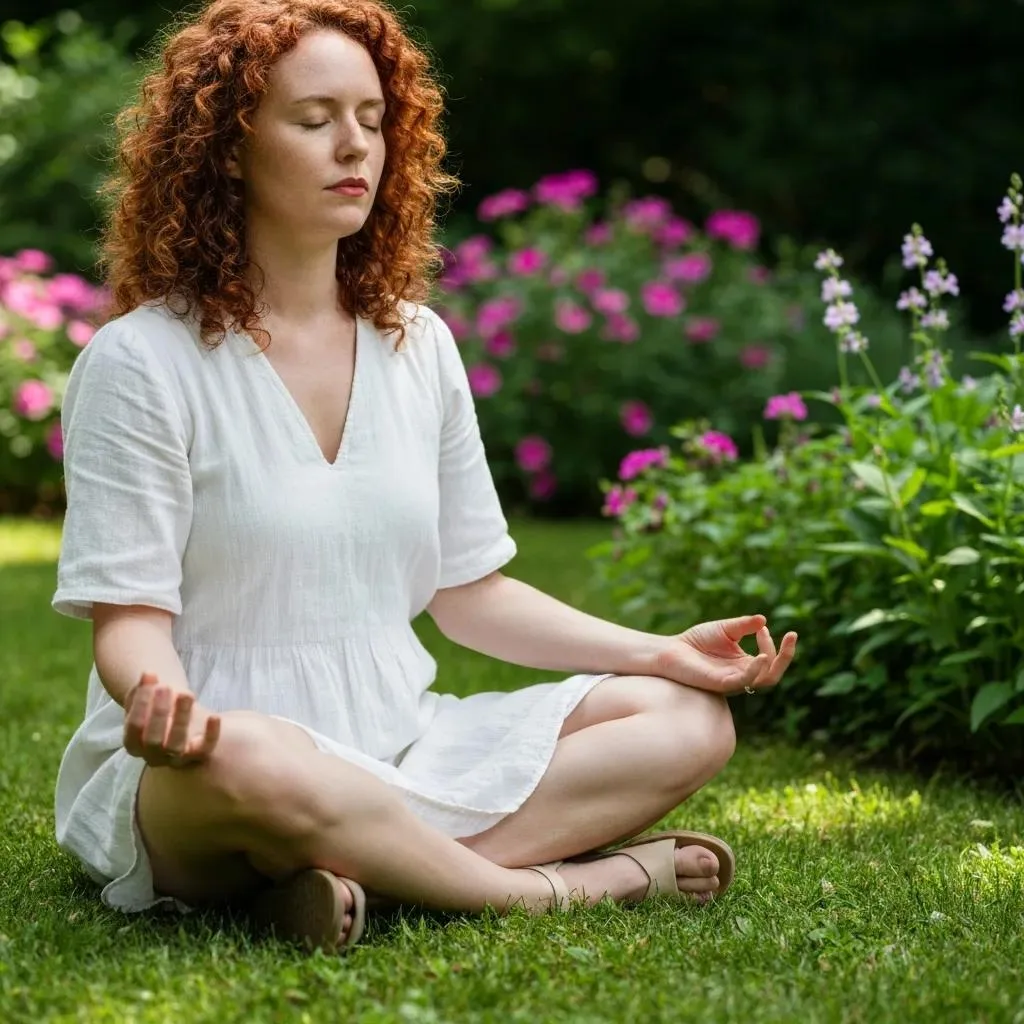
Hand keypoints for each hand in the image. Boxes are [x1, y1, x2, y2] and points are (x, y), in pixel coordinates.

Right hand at [123, 672, 220, 768]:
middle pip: (152, 740)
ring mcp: (175, 759)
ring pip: (176, 746)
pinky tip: (214, 716)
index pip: (134, 728)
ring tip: (186, 694)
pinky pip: (204, 749)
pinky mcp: (198, 755)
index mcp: (133, 744)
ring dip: (181, 719)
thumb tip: (148, 674)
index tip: (150, 677)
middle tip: (165, 687)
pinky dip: (210, 734)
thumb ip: (144, 688)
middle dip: (158, 712)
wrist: (181, 720)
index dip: (140, 703)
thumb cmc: (158, 709)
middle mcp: (152, 756)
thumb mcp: (148, 698)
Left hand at [651, 614, 797, 695]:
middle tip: (792, 636)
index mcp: (745, 664)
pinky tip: (760, 657)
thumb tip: (763, 620)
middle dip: (786, 655)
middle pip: (774, 673)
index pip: (769, 658)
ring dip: (774, 663)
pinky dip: (754, 670)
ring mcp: (733, 680)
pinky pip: (744, 681)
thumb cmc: (697, 641)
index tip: (762, 627)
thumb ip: (744, 626)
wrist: (672, 650)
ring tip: (772, 648)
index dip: (771, 643)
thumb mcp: (726, 629)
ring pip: (764, 680)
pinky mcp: (721, 683)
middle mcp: (743, 675)